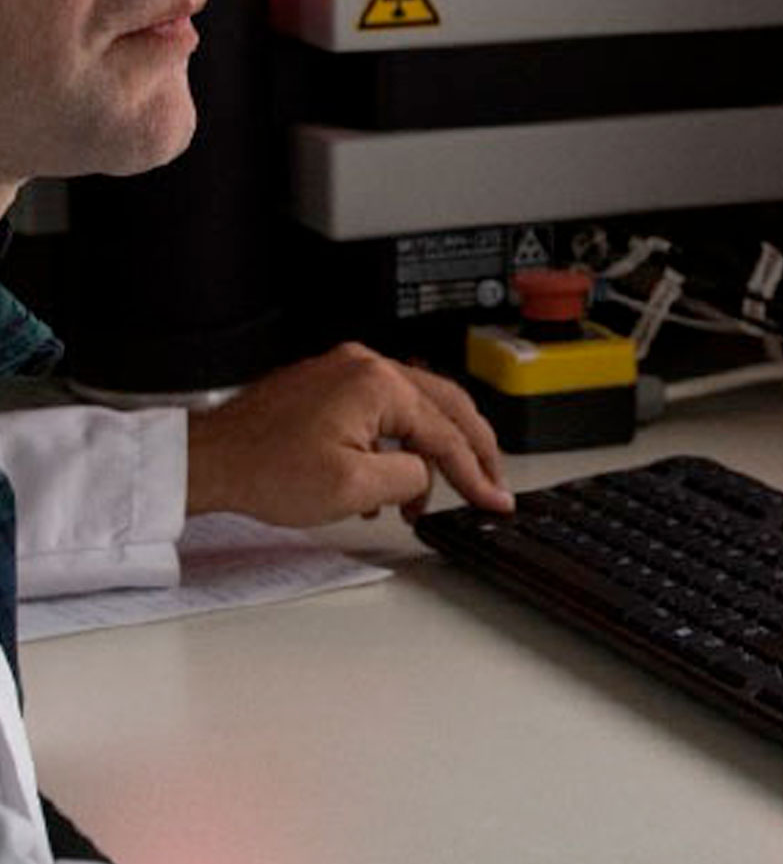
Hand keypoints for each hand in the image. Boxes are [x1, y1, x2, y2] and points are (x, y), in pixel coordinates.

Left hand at [186, 342, 513, 525]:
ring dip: (430, 451)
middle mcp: (366, 366)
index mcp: (379, 383)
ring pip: (416, 407)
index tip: (495, 498)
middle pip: (446, 406)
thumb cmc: (263, 469)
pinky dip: (398, 442)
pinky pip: (384, 409)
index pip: (446, 433)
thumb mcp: (353, 488)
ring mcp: (346, 371)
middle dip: (472, 450)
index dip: (477, 473)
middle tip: (490, 482)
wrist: (207, 461)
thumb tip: (426, 473)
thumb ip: (410, 477)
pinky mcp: (329, 384)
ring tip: (426, 497)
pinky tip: (389, 478)